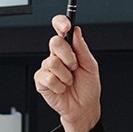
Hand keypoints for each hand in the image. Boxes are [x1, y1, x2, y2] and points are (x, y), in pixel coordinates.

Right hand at [34, 15, 100, 131]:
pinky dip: (59, 85)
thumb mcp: (91, 66)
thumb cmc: (87, 87)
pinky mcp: (41, 81)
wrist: (83, 108)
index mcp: (69, 49)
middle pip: (54, 42)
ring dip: (66, 75)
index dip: (61, 23)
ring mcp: (47, 68)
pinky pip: (48, 78)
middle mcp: (56, 56)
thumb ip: (82, 48)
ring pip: (52, 62)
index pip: (60, 29)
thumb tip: (76, 32)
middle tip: (74, 66)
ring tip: (69, 81)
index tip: (66, 26)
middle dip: (68, 56)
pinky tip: (62, 88)